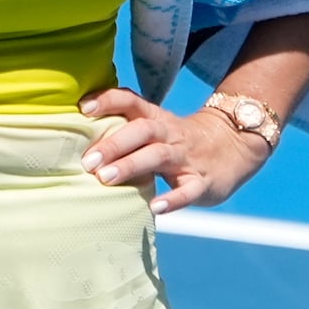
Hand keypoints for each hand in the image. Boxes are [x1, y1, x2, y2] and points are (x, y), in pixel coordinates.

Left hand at [79, 87, 273, 213]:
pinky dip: (173, 200)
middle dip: (113, 144)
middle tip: (88, 161)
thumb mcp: (154, 127)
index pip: (131, 101)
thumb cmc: (177, 140)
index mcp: (155, 118)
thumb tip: (74, 136)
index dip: (108, 100)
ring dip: (132, 166)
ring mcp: (187, 157)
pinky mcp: (203, 181)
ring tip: (106, 180)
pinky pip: (189, 190)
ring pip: (159, 156)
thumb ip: (123, 129)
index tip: (83, 108)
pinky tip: (155, 208)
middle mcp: (169, 134)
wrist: (233, 146)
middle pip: (141, 130)